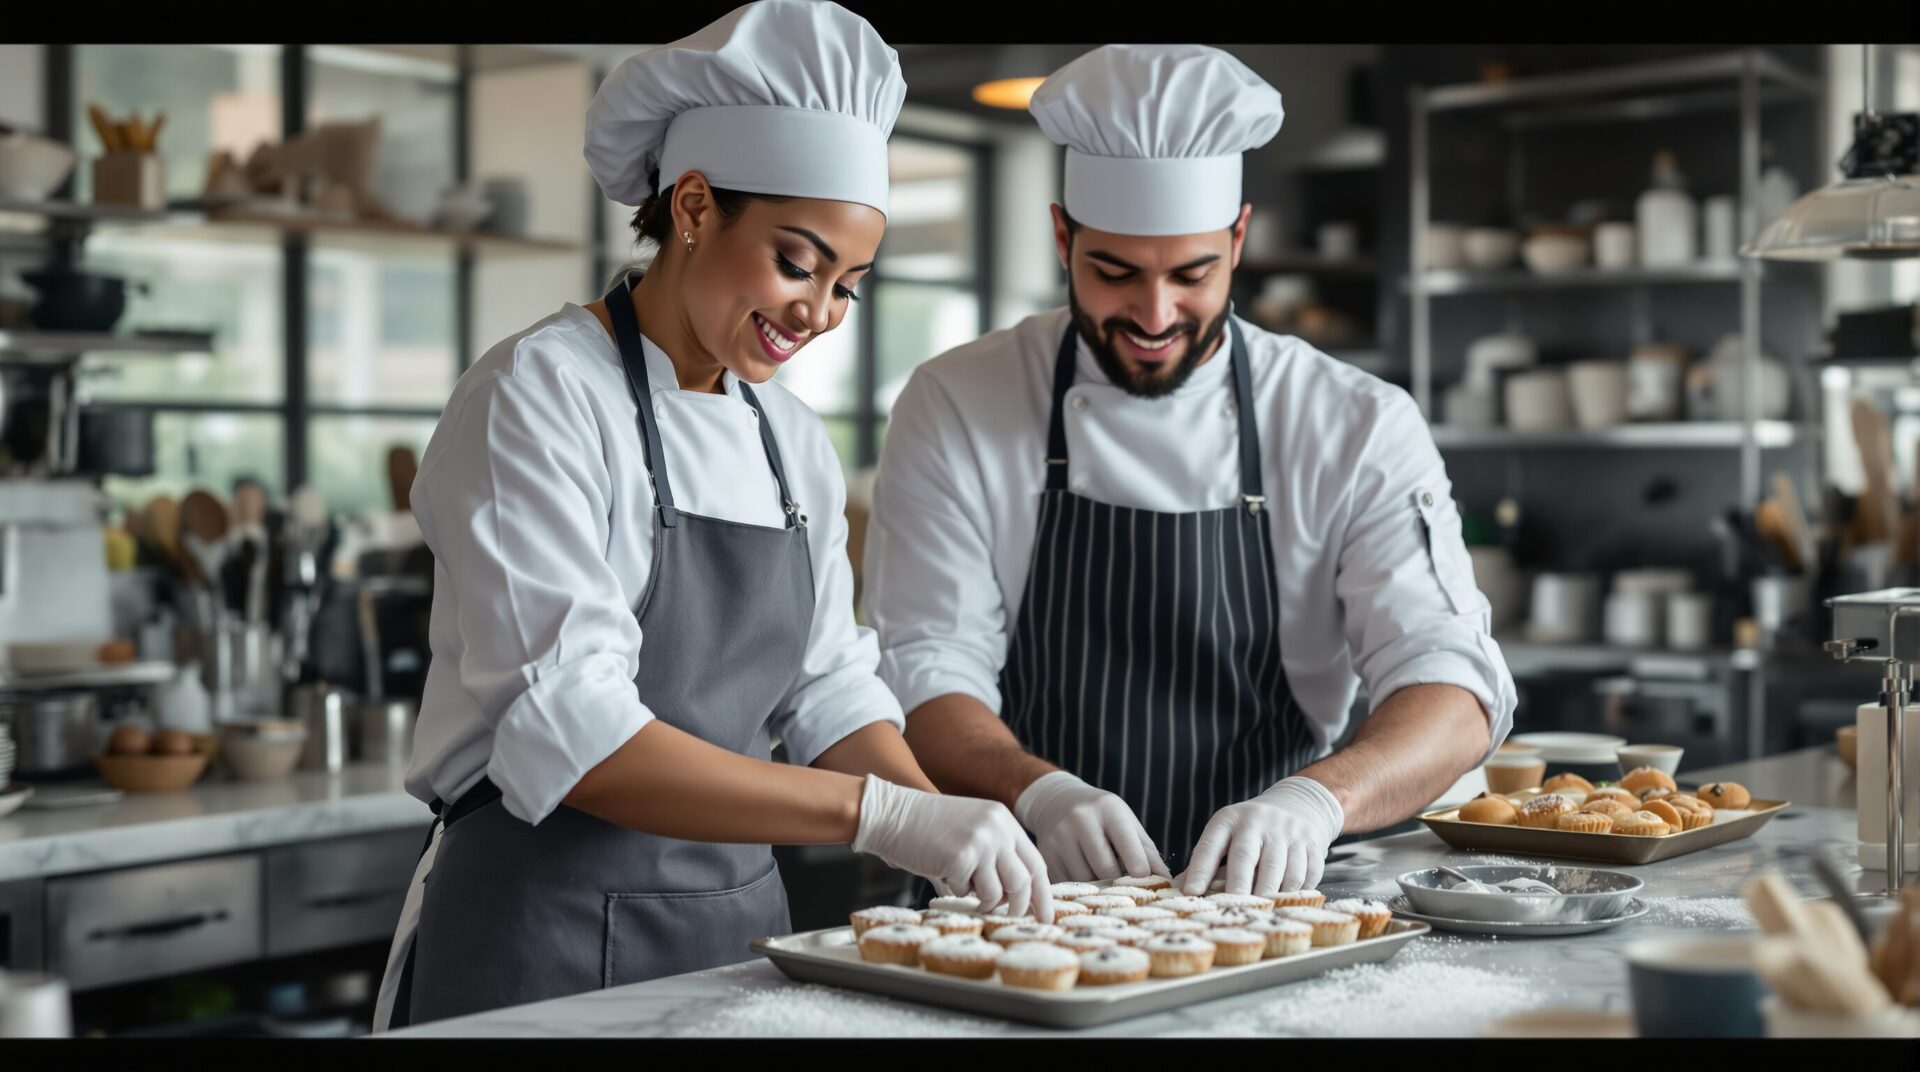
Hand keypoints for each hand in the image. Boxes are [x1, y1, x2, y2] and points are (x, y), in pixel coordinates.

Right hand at [852, 776, 1052, 920]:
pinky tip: (942, 871)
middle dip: (1019, 907)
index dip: (1042, 893)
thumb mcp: (971, 827)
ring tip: (963, 887)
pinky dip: (956, 890)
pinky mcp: (961, 857)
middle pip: (1024, 881)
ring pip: (998, 892)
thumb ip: (995, 851)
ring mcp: (981, 842)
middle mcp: (998, 829)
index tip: (1044, 915)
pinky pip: (966, 892)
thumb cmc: (926, 827)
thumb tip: (1015, 894)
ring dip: (983, 901)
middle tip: (1011, 919)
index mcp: (1003, 820)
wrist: (891, 813)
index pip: (1036, 863)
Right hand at [1015, 770, 1167, 881]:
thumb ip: (1146, 851)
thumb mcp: (1126, 823)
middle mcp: (1081, 819)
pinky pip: (1068, 883)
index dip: (1140, 871)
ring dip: (1097, 885)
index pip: (1128, 846)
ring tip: (1101, 877)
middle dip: (1117, 881)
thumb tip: (1166, 881)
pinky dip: (1079, 886)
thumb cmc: (1101, 816)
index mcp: (1108, 809)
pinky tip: (1083, 875)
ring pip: (1085, 880)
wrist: (1056, 800)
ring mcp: (1060, 836)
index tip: (1145, 881)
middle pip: (1106, 869)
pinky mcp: (1046, 853)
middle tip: (1122, 882)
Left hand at [1180, 777, 1343, 895]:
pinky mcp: (1313, 843)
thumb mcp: (1227, 834)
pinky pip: (1306, 876)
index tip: (1191, 894)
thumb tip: (1182, 891)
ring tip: (1262, 912)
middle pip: (1246, 857)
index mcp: (1230, 820)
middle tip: (1233, 910)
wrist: (1299, 804)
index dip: (1200, 871)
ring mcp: (1288, 831)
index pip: (1210, 845)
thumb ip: (1207, 861)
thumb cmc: (1252, 829)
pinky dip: (1298, 894)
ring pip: (1281, 872)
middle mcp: (1258, 822)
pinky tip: (1288, 902)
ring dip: (1272, 896)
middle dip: (1239, 887)